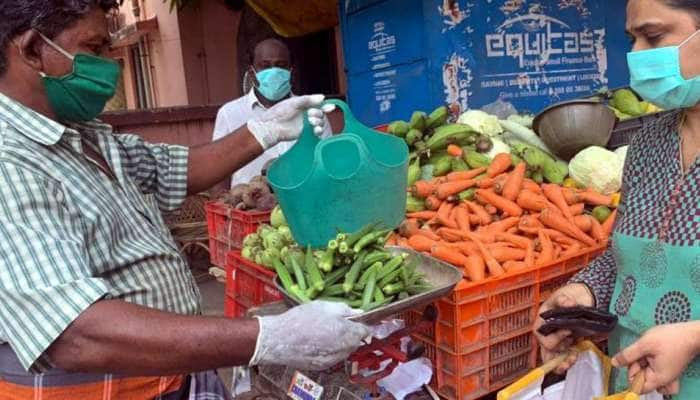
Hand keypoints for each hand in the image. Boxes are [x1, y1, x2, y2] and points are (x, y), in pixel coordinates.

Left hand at [247, 95, 335, 149]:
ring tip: (311, 121)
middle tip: (310, 114)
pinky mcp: (306, 132)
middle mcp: (307, 113)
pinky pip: (317, 131)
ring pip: (320, 122)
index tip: (331, 107)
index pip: (318, 104)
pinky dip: (319, 130)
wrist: (272, 126)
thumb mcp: (294, 102)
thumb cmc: (279, 112)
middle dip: (318, 113)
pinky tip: (316, 130)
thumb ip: (308, 100)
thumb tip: (323, 98)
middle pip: (321, 113)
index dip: (325, 106)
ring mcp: (306, 123)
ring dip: (319, 122)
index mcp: (304, 104)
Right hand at [249, 301, 369, 369]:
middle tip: (336, 323)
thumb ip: (344, 309)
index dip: (361, 323)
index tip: (355, 319)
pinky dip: (330, 350)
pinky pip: (333, 357)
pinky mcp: (322, 367)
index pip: (364, 330)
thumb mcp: (323, 306)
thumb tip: (358, 312)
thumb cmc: (300, 319)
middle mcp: (342, 349)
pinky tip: (317, 342)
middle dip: (350, 333)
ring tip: (324, 331)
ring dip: (340, 342)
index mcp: (345, 332)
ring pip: (344, 350)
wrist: (277, 340)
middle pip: (355, 342)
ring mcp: (332, 360)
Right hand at [533, 283, 594, 373]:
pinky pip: (561, 358)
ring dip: (561, 362)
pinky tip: (574, 358)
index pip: (541, 334)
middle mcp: (546, 333)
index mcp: (541, 321)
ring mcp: (555, 340)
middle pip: (546, 349)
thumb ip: (564, 299)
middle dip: (558, 351)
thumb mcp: (565, 295)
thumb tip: (568, 303)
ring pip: (552, 357)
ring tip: (572, 360)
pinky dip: (566, 361)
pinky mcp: (565, 345)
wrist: (581, 300)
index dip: (554, 336)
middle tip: (571, 347)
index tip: (568, 331)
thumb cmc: (568, 297)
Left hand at [612, 322, 699, 395]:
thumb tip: (614, 363)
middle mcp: (663, 380)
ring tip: (648, 350)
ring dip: (642, 361)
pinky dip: (650, 362)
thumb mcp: (644, 344)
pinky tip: (651, 353)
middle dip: (637, 364)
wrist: (690, 334)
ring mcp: (667, 374)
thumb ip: (628, 355)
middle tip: (642, 351)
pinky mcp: (668, 367)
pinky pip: (654, 369)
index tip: (632, 361)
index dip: (631, 374)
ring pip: (646, 372)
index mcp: (658, 378)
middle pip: (641, 378)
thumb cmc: (670, 339)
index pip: (638, 387)